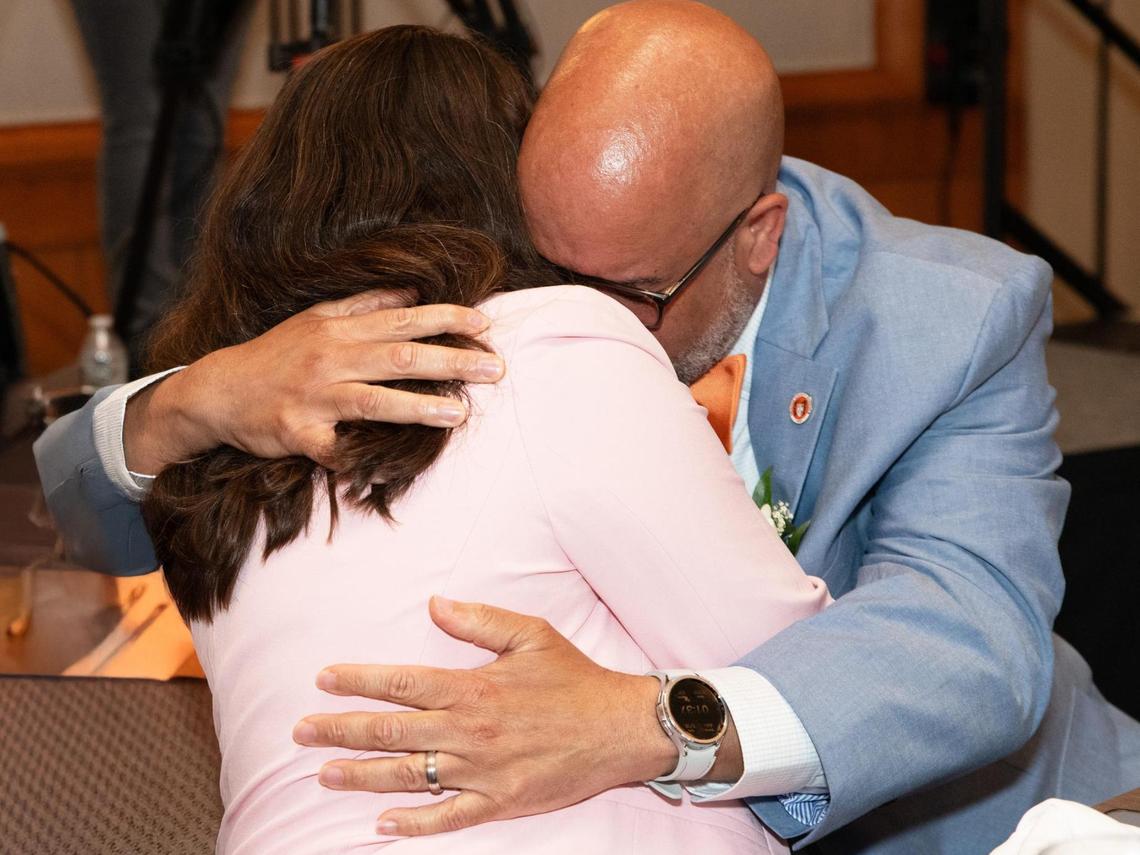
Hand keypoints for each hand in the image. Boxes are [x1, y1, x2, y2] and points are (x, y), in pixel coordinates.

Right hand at [124, 291, 504, 473]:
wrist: (219, 391)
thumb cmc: (277, 354)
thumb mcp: (317, 320)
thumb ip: (365, 305)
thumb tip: (412, 293)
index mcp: (339, 330)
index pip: (402, 320)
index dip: (446, 321)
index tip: (484, 324)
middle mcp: (330, 359)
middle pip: (399, 357)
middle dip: (451, 362)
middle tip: (495, 369)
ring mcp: (314, 397)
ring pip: (374, 400)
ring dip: (420, 407)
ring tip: (461, 413)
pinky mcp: (298, 433)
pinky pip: (334, 449)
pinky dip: (359, 457)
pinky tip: (390, 465)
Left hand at [292, 598, 678, 836]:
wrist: (620, 728)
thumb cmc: (574, 679)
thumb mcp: (531, 635)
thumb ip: (479, 620)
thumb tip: (434, 605)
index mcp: (473, 687)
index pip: (401, 684)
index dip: (358, 681)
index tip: (324, 680)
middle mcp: (469, 730)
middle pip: (390, 731)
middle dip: (340, 730)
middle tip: (301, 730)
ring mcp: (481, 771)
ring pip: (407, 776)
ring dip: (360, 775)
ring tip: (323, 774)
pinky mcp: (499, 802)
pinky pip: (447, 818)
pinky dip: (412, 823)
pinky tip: (381, 824)